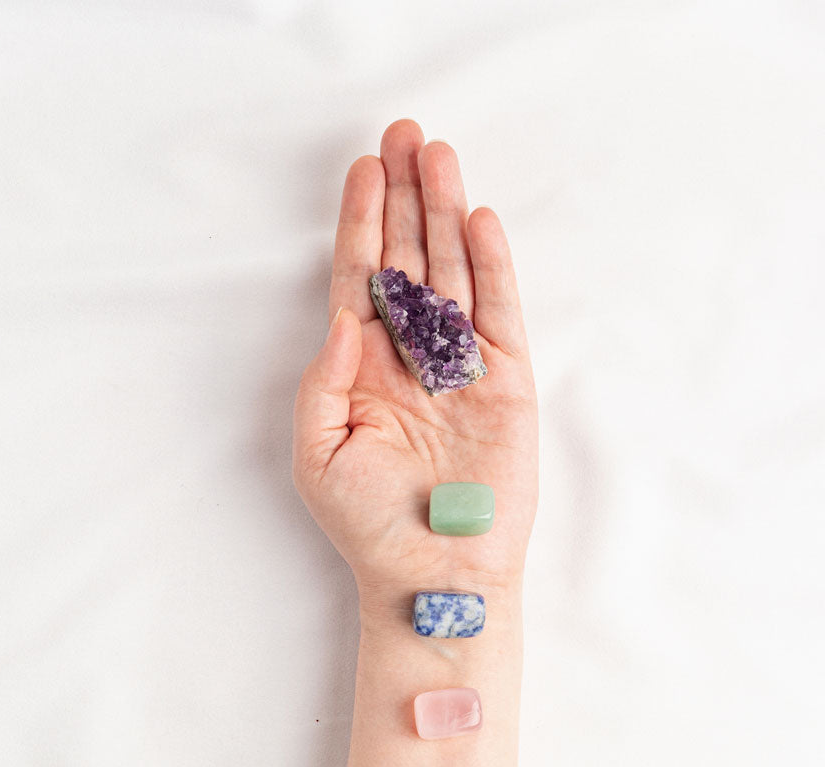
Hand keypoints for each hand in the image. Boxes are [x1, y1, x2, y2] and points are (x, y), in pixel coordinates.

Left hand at [292, 120, 537, 604]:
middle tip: (407, 134)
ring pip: (453, 271)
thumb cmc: (367, 525)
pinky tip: (479, 221)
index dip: (362, 219)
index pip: (361, 276)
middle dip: (406, 195)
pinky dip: (491, 266)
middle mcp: (413, 355)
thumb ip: (324, 378)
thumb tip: (345, 315)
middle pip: (408, 256)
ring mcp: (462, 365)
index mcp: (363, 366)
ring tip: (440, 156)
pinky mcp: (507, 382)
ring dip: (445, 213)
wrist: (434, 574)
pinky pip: (499, 312)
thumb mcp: (317, 452)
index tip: (365, 166)